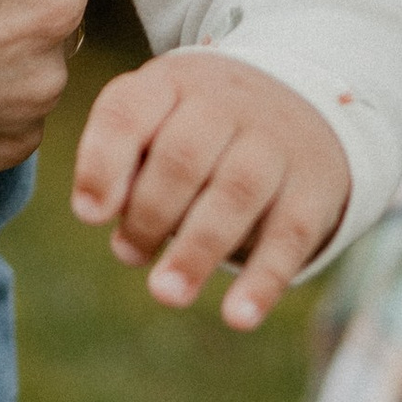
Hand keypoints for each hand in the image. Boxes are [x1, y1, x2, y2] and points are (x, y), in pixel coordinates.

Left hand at [71, 52, 349, 323]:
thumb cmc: (196, 126)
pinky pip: (290, 235)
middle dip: (150, 213)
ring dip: (197, 249)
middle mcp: (227, 105)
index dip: (104, 162)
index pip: (130, 111)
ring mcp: (276, 145)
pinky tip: (238, 317)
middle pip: (184, 155)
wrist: (301, 102)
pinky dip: (264, 280)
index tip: (88, 215)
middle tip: (128, 254)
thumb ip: (117, 158)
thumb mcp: (153, 120)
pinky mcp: (313, 189)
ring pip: (237, 192)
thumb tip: (95, 211)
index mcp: (171, 84)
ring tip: (165, 293)